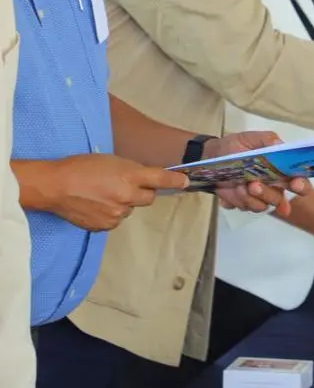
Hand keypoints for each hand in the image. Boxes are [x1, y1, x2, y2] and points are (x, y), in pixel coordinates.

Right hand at [40, 153, 187, 230]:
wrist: (55, 186)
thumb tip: (144, 179)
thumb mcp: (112, 161)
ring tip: (101, 195)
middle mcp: (128, 196)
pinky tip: (95, 206)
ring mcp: (117, 213)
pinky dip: (110, 214)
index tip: (185, 182)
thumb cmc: (81, 167)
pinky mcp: (105, 226)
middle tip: (125, 185)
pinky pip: (116, 220)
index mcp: (130, 176)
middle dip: (142, 192)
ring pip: (130, 209)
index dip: (175, 181)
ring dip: (123, 203)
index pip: (161, 179)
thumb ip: (132, 171)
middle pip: (149, 198)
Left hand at [204, 131, 307, 218]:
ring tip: (237, 184)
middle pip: (279, 199)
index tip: (295, 184)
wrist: (210, 156)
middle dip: (267, 193)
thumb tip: (279, 145)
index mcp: (280, 171)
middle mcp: (272, 186)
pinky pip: (242, 207)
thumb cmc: (235, 146)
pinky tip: (227, 190)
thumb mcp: (250, 138)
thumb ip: (267, 140)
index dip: (301, 185)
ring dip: (248, 197)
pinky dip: (234, 199)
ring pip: (260, 206)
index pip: (299, 182)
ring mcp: (257, 197)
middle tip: (253, 185)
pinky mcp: (241, 202)